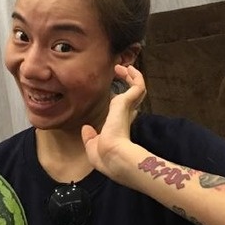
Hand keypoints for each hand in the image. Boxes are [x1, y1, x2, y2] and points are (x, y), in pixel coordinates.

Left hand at [81, 65, 145, 181]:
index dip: (127, 107)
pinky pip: (138, 84)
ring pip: (138, 88)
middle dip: (130, 85)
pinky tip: (127, 68)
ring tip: (124, 67)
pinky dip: (135, 76)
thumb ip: (90, 137)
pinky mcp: (128, 101)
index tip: (124, 99)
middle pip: (134, 97)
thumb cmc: (104, 156)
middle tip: (123, 74)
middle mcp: (126, 116)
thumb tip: (86, 129)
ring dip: (132, 77)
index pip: (128, 114)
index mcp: (119, 127)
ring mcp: (128, 108)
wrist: (112, 155)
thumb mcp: (93, 146)